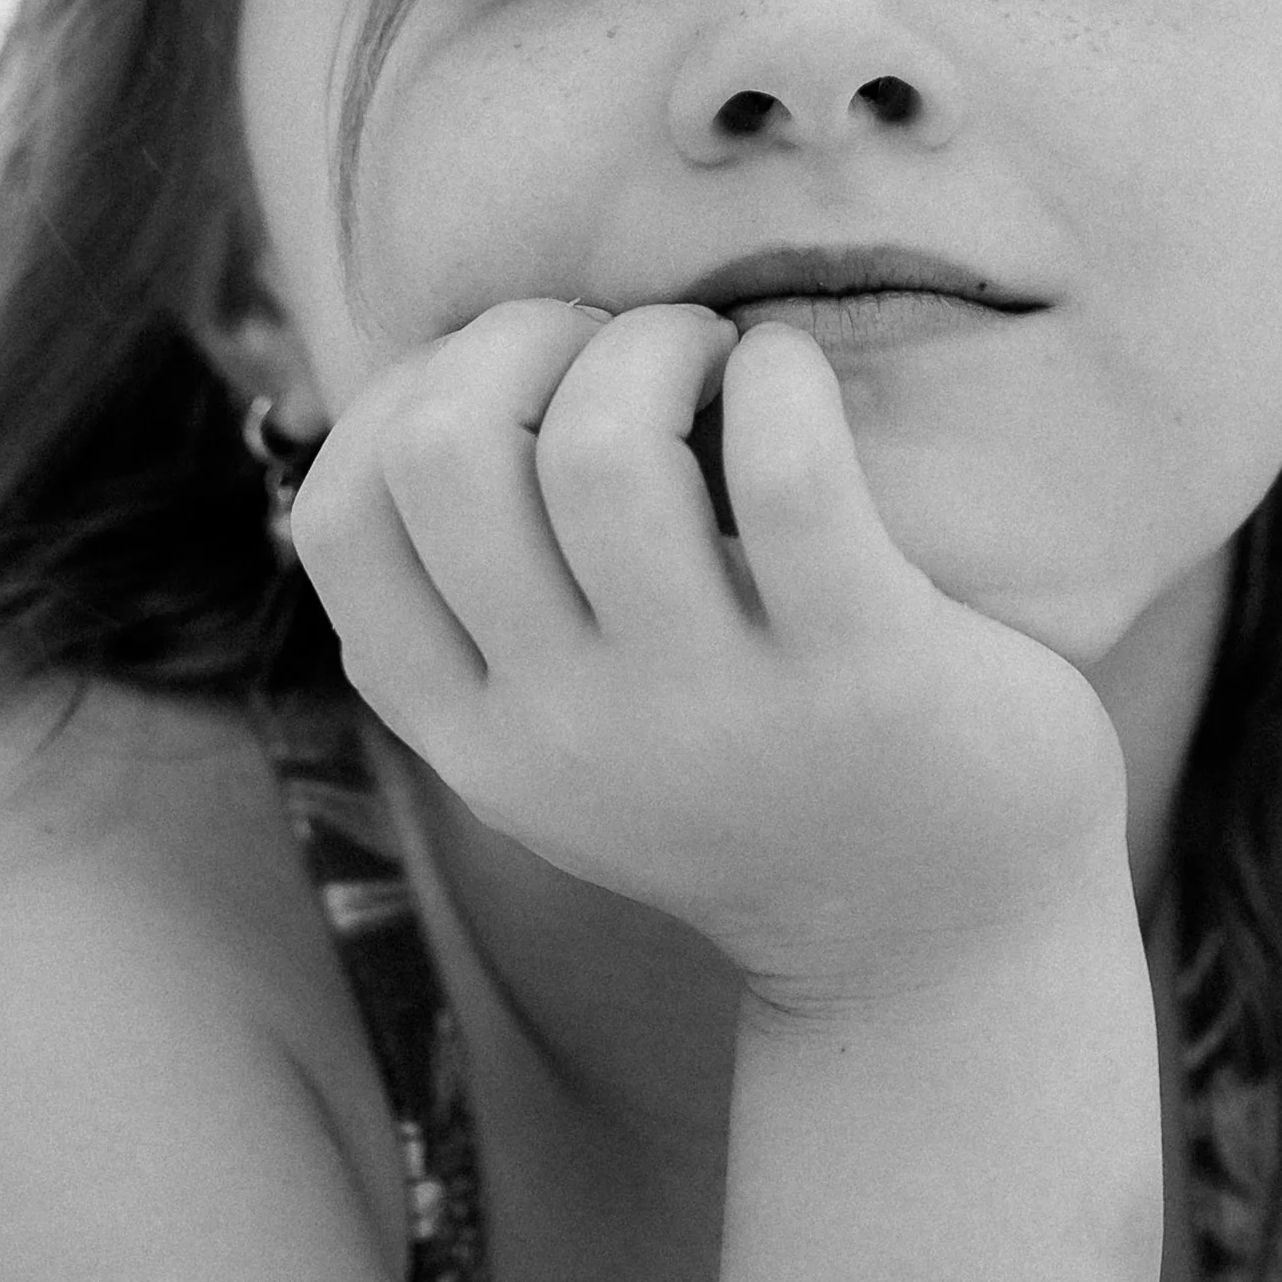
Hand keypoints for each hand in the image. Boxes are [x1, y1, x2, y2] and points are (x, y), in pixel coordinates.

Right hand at [291, 299, 1131, 1012]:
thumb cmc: (754, 783)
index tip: (506, 378)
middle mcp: (569, 730)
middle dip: (523, 337)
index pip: (342, 521)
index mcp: (478, 738)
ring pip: (602, 445)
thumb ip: (486, 626)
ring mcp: (709, 705)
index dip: (403, 392)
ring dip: (655, 344)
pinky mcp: (858, 668)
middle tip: (618, 347)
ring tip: (715, 359)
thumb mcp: (574, 743)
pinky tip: (793, 382)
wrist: (940, 944)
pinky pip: (785, 467)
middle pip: (445, 454)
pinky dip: (780, 375)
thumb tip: (425, 398)